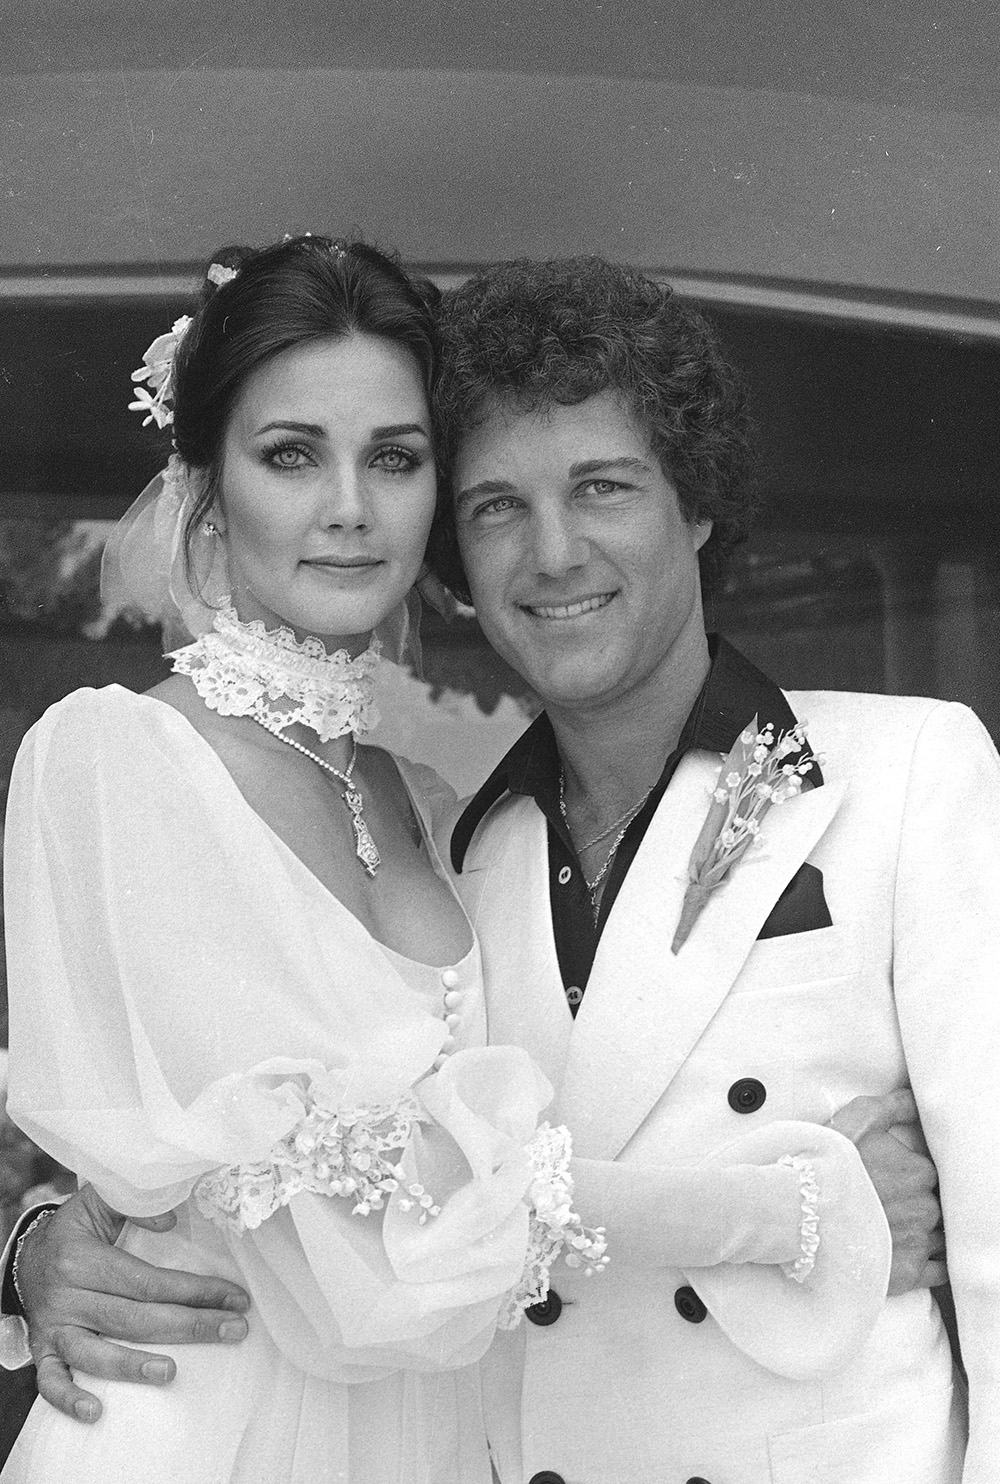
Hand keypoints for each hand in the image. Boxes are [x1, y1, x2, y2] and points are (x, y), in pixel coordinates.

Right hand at [16, 1184, 250, 1422]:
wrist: (26, 1255)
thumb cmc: (76, 1229)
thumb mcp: (100, 1202)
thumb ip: (135, 1203)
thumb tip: (170, 1221)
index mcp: (83, 1259)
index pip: (147, 1282)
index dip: (194, 1291)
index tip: (235, 1298)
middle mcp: (67, 1296)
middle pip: (132, 1319)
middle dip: (189, 1326)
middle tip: (234, 1330)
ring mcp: (53, 1328)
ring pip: (94, 1353)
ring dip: (133, 1366)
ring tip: (171, 1373)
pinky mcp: (42, 1351)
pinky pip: (50, 1382)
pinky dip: (69, 1400)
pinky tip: (96, 1413)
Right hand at [827, 1090, 945, 1295]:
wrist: (803, 1211)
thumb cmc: (829, 1163)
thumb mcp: (860, 1118)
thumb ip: (895, 1106)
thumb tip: (915, 1099)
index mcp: (921, 1171)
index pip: (929, 1172)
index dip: (909, 1173)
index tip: (891, 1176)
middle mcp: (927, 1207)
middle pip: (932, 1204)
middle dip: (915, 1203)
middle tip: (888, 1202)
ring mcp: (920, 1242)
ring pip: (938, 1237)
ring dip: (923, 1232)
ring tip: (895, 1229)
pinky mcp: (910, 1273)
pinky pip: (938, 1272)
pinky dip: (932, 1264)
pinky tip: (913, 1254)